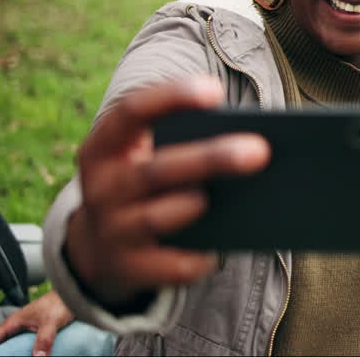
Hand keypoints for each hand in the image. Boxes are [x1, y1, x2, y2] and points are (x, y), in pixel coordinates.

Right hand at [0, 290, 71, 355]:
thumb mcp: (51, 322)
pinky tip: (28, 356)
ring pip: (13, 344)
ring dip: (10, 352)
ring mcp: (29, 327)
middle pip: (0, 342)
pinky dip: (24, 351)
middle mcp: (20, 325)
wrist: (76, 292)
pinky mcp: (39, 330)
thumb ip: (44, 339)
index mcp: (15, 321)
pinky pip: (26, 344)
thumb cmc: (61, 301)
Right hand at [64, 76, 269, 307]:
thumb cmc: (145, 184)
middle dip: (210, 159)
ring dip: (195, 206)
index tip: (216, 91)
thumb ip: (183, 142)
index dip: (170, 98)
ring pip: (158, 217)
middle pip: (156, 169)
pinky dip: (198, 258)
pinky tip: (222, 248)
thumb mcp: (147, 156)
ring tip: (230, 199)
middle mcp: (101, 187)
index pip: (131, 112)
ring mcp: (110, 230)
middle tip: (260, 151)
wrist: (99, 247)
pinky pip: (172, 265)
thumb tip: (250, 144)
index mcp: (105, 146)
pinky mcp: (126, 268)